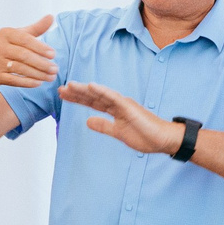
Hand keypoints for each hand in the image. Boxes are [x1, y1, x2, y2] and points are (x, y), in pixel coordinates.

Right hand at [0, 15, 57, 90]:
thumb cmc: (3, 48)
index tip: (53, 54)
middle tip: (55, 69)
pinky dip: (27, 82)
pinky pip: (13, 80)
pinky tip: (38, 83)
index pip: (25, 39)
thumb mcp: (16, 36)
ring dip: (37, 74)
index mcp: (5, 34)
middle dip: (42, 64)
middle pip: (24, 56)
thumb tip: (52, 17)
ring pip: (20, 69)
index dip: (40, 47)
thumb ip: (35, 29)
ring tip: (50, 77)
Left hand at [61, 82, 183, 154]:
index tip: (62, 95)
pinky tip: (91, 86)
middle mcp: (117, 104)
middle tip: (60, 88)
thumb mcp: (118, 132)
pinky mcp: (130, 107)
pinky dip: (102, 91)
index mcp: (115, 110)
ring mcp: (123, 104)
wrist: (163, 139)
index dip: (77, 98)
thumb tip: (88, 121)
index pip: (92, 102)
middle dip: (76, 93)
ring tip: (70, 85)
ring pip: (101, 94)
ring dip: (85, 89)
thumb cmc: (144, 136)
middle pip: (93, 96)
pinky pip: (113, 98)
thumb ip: (104, 126)